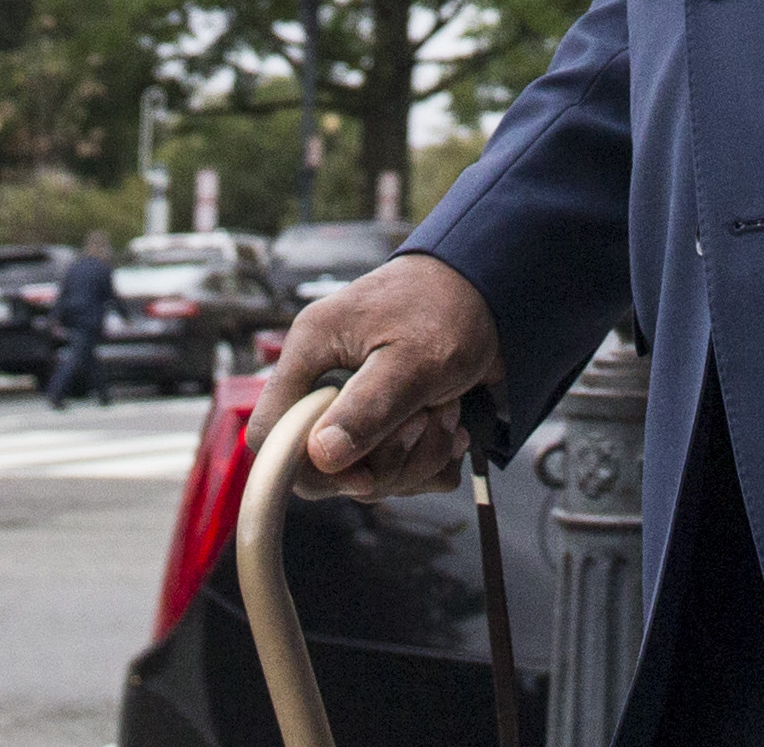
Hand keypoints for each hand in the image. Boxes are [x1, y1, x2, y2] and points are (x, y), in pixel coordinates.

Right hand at [246, 253, 503, 501]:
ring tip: (448, 414)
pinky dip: (430, 461)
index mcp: (311, 352)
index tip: (357, 469)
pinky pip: (398, 471)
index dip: (301, 465)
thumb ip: (368, 408)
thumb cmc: (450, 307)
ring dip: (416, 459)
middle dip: (383, 460)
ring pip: (366, 473)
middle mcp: (326, 381)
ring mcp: (357, 404)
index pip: (269, 433)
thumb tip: (321, 457)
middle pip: (324, 466)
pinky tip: (453, 426)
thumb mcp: (414, 359)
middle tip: (425, 422)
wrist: (494, 290)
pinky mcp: (386, 422)